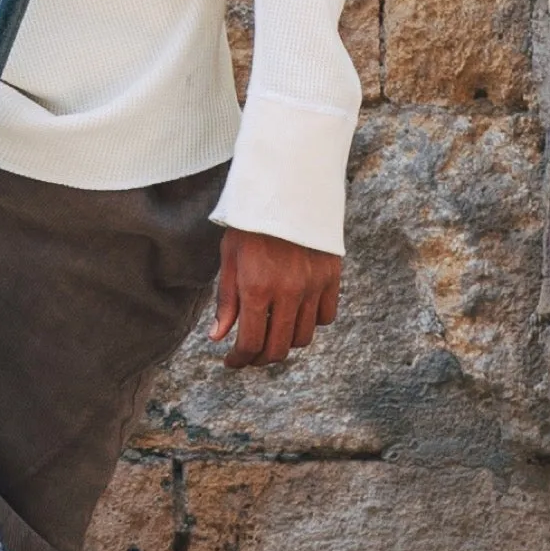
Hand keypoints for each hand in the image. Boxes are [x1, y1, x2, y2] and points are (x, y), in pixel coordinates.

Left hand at [212, 229, 341, 365]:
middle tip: (250, 355)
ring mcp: (313, 286)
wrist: (288, 189)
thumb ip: (226, 301)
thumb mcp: (229, 258)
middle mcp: (288, 292)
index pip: (250, 343)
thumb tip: (218, 337)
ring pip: (303, 337)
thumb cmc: (251, 222)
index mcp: (256, 288)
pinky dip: (311, 322)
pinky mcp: (331, 278)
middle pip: (278, 348)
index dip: (239, 360)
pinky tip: (296, 314)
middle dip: (260, 359)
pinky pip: (325, 317)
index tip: (232, 361)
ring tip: (271, 334)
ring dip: (285, 343)